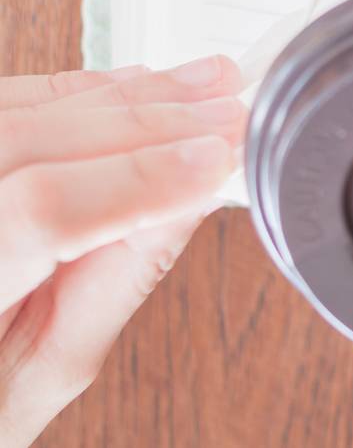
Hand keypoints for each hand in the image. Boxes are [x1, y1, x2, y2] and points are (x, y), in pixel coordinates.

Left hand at [0, 57, 244, 445]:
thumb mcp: (46, 369)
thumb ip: (115, 281)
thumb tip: (191, 199)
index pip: (39, 212)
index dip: (138, 178)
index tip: (217, 162)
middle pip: (29, 141)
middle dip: (147, 123)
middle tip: (229, 117)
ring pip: (21, 107)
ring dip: (128, 95)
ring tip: (208, 87)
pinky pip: (12, 100)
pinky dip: (86, 89)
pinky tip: (145, 86)